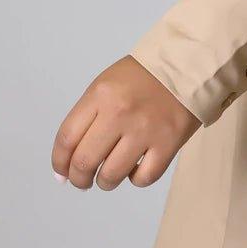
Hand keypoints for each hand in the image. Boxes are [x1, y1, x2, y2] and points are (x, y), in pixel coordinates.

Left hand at [51, 56, 200, 189]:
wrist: (188, 65)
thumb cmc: (143, 76)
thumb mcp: (107, 85)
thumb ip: (86, 118)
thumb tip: (67, 164)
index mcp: (100, 95)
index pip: (66, 138)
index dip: (59, 163)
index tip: (61, 172)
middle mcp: (119, 113)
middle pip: (84, 161)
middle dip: (78, 178)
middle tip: (82, 180)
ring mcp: (145, 130)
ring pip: (111, 175)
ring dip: (105, 182)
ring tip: (109, 176)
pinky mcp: (168, 143)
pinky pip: (143, 178)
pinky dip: (135, 179)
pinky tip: (136, 168)